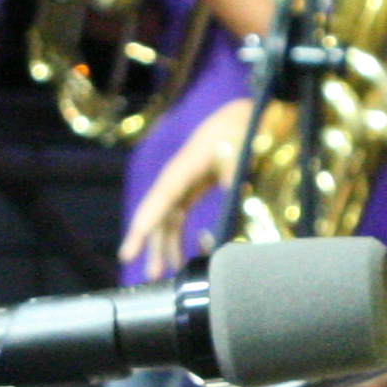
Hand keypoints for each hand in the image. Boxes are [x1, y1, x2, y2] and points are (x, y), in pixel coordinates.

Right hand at [121, 97, 254, 277]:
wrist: (258, 110)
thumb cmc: (251, 125)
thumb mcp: (247, 142)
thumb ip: (235, 164)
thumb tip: (228, 186)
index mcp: (190, 162)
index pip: (162, 197)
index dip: (144, 226)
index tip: (129, 251)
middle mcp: (182, 172)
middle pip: (159, 211)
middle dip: (152, 243)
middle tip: (152, 275)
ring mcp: (188, 178)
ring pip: (168, 215)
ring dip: (165, 243)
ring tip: (165, 272)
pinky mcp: (198, 183)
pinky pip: (180, 211)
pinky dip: (179, 232)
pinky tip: (184, 252)